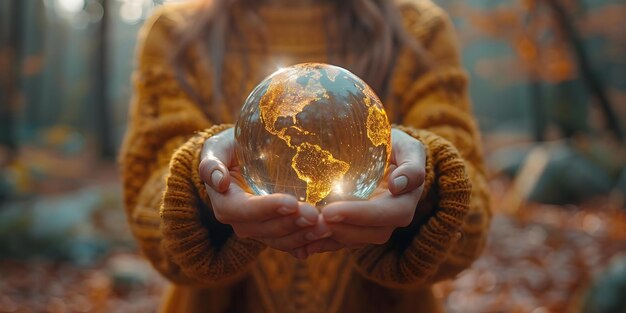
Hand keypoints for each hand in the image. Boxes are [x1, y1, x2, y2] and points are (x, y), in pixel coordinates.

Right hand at [198, 128, 318, 257]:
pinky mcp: (274, 232)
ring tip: (324, 226)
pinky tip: (321, 241)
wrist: (241, 160)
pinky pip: (288, 243)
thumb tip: (218, 181)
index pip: (242, 210)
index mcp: (225, 202)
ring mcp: (258, 229)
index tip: (291, 202)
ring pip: (278, 240)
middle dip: (290, 224)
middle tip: (315, 215)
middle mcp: (239, 221)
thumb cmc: (229, 149)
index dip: (266, 209)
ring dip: (301, 236)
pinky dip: (305, 244)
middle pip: (264, 229)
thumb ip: (211, 163)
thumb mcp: (217, 149)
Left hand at [304, 129, 426, 255]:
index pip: (388, 214)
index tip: (332, 210)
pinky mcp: (355, 228)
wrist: (385, 154)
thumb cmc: (397, 147)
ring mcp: (372, 226)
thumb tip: (398, 185)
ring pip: (354, 240)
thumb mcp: (409, 149)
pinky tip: (302, 244)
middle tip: (314, 222)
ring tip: (306, 231)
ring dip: (330, 239)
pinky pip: (341, 241)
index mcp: (405, 201)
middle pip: (370, 233)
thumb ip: (411, 165)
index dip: (360, 215)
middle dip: (342, 230)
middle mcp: (390, 219)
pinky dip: (322, 244)